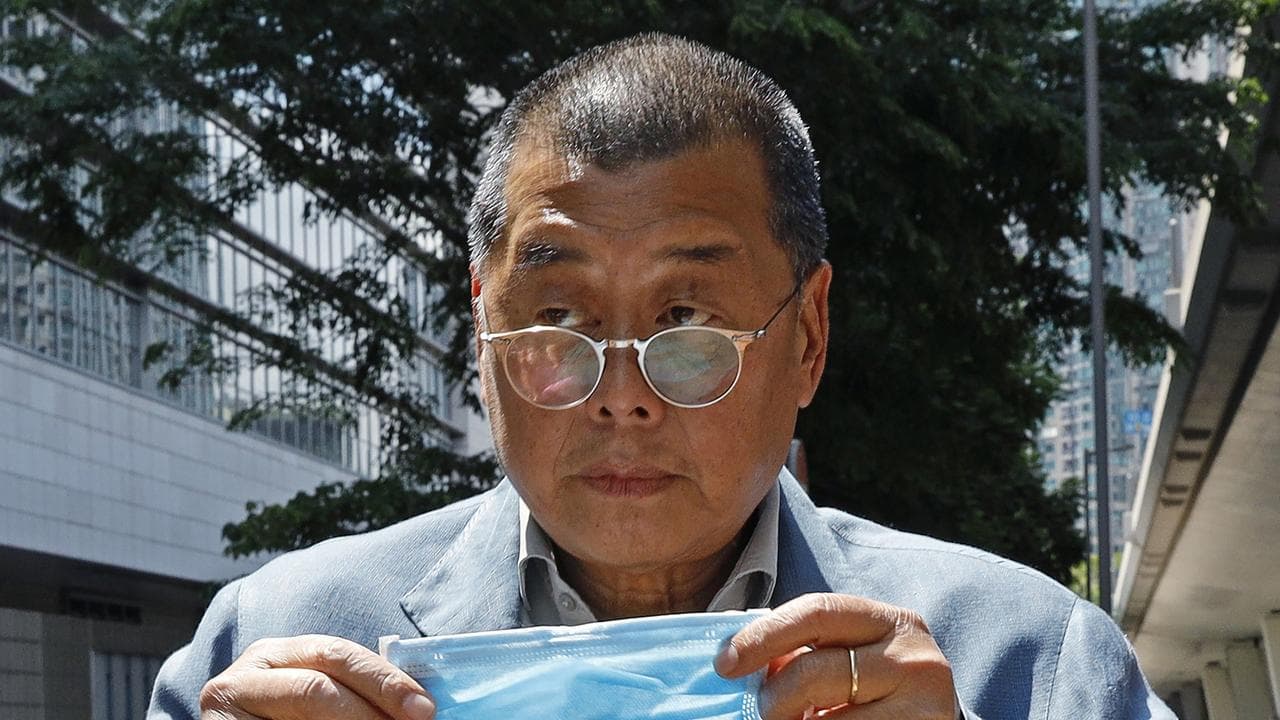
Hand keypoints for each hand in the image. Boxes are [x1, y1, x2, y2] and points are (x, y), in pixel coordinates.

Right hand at [200, 635, 434, 719]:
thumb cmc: (287, 717)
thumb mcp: (316, 694)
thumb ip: (354, 690)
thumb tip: (419, 705)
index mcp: (275, 654)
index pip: (337, 655)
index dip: (384, 681)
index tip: (425, 708)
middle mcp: (243, 677)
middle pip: (317, 687)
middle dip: (372, 709)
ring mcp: (223, 712)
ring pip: (303, 718)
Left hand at [715, 594, 957, 719]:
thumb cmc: (879, 688)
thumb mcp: (852, 655)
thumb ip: (807, 649)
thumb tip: (738, 658)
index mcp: (891, 621)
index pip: (816, 612)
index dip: (762, 636)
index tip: (725, 663)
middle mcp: (913, 657)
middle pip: (815, 671)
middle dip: (774, 696)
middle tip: (762, 711)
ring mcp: (923, 702)